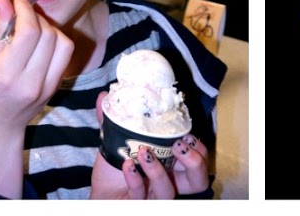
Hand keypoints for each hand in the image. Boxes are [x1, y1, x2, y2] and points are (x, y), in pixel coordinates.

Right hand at [0, 0, 74, 135]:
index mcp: (7, 75)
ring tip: (33, 26)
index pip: (29, 33)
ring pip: (62, 43)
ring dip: (49, 27)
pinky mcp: (56, 87)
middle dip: (36, 15)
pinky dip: (56, 40)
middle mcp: (31, 82)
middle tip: (22, 11)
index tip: (17, 0)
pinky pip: (65, 55)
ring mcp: (47, 87)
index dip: (26, 10)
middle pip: (48, 35)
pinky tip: (41, 40)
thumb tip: (5, 0)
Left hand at [90, 105, 210, 201]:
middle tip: (178, 145)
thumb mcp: (116, 140)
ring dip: (157, 170)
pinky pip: (140, 195)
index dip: (199, 149)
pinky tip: (127, 166)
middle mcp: (168, 182)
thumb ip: (114, 120)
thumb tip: (104, 95)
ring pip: (168, 192)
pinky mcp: (137, 205)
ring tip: (144, 152)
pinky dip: (134, 179)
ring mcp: (153, 196)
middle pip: (198, 181)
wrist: (100, 192)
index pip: (198, 160)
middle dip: (195, 163)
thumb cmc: (114, 168)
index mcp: (171, 165)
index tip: (186, 134)